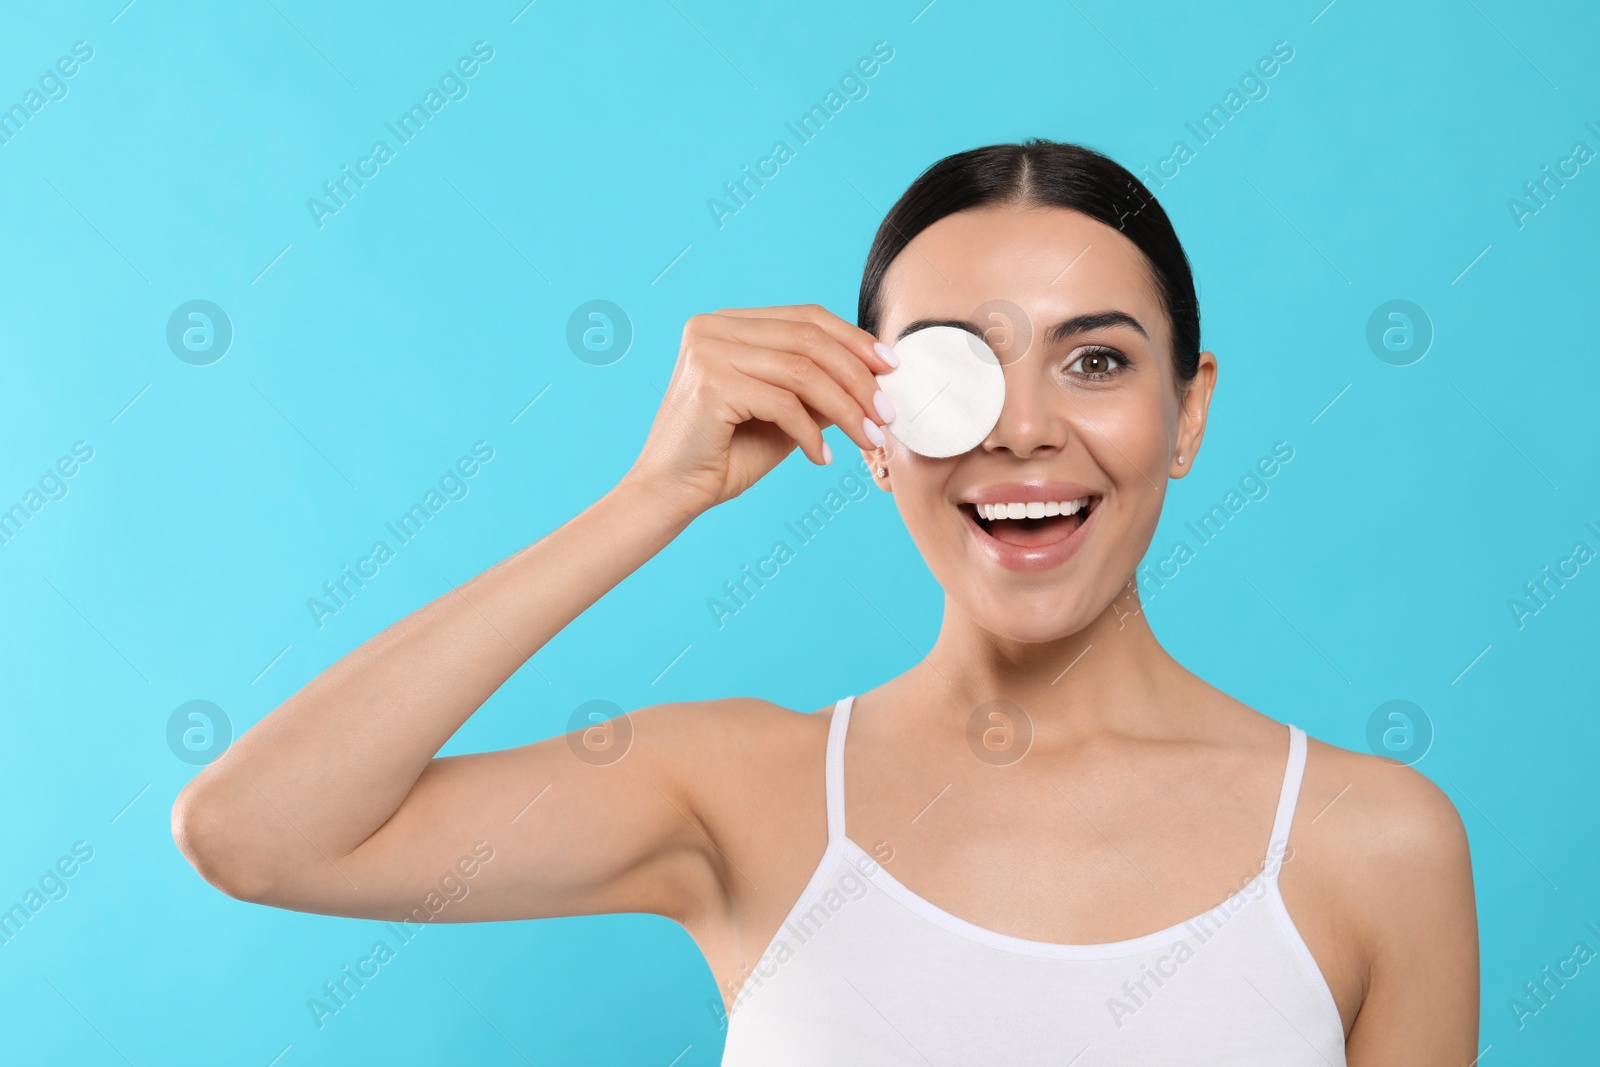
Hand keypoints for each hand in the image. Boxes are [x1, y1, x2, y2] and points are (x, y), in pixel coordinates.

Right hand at [622, 304, 896, 519]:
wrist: (669, 493)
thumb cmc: (723, 455)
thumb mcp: (783, 414)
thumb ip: (818, 388)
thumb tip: (875, 377)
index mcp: (726, 323)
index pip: (805, 317)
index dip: (854, 339)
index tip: (891, 369)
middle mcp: (713, 327)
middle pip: (809, 340)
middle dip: (858, 378)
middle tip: (888, 413)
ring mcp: (708, 351)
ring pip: (803, 372)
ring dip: (846, 409)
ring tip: (870, 440)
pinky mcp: (710, 384)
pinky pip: (783, 403)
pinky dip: (811, 433)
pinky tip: (821, 458)